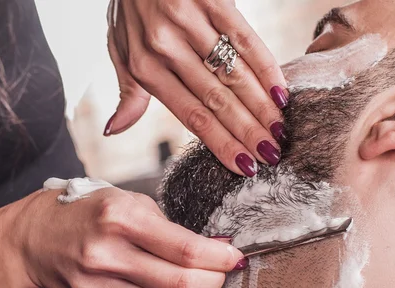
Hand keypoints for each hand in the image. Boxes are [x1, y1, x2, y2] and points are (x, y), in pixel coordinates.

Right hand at [9, 187, 244, 287]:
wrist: (34, 237)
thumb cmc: (85, 210)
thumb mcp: (127, 199)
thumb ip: (167, 226)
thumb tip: (209, 248)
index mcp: (120, 218)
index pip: (185, 248)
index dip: (219, 257)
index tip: (234, 255)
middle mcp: (108, 253)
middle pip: (180, 285)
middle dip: (214, 281)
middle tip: (225, 271)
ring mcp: (100, 283)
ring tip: (207, 283)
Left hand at [105, 0, 287, 176]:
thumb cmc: (129, 7)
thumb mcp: (119, 49)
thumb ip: (128, 92)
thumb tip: (114, 130)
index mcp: (144, 66)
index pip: (191, 114)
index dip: (221, 142)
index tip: (245, 165)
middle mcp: (166, 45)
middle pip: (216, 99)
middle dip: (248, 131)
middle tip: (273, 155)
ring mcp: (190, 19)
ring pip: (233, 72)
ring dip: (261, 105)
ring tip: (279, 130)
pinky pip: (244, 37)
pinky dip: (265, 66)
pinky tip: (280, 90)